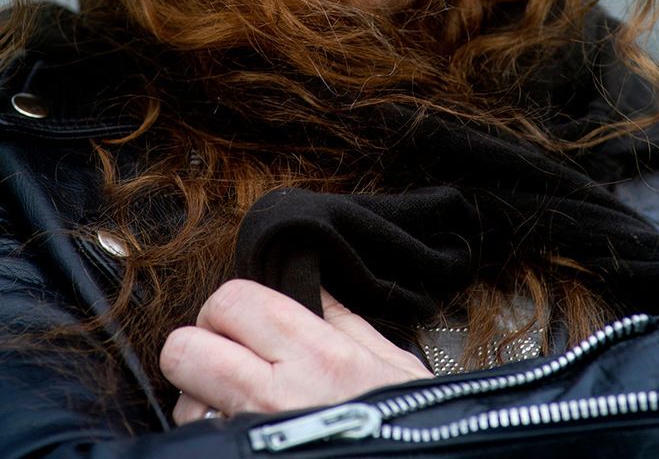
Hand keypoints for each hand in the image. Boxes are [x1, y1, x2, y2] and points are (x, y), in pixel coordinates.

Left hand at [160, 279, 431, 423]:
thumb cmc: (411, 426)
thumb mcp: (392, 364)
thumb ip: (344, 318)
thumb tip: (312, 282)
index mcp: (316, 355)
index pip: (230, 301)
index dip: (229, 306)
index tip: (244, 319)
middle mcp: (275, 396)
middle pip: (185, 347)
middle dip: (198, 346)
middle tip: (226, 354)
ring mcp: (252, 437)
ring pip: (184, 403)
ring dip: (201, 400)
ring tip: (238, 406)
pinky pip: (201, 439)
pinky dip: (211, 433)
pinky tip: (245, 434)